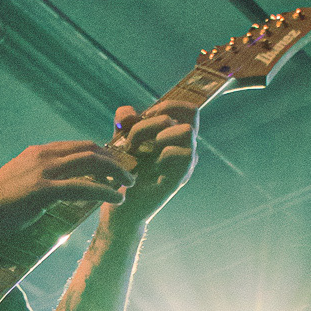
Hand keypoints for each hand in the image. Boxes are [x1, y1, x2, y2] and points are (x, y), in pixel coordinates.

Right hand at [0, 139, 130, 237]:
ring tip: (129, 185)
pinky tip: (116, 199)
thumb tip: (56, 192)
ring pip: (90, 162)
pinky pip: (82, 187)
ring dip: (115, 172)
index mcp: (38, 153)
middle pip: (89, 148)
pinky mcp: (42, 191)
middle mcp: (43, 156)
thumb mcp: (20, 185)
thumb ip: (40, 182)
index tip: (115, 166)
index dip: (101, 153)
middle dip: (114, 159)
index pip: (77, 146)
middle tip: (128, 173)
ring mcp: (43, 171)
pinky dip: (104, 191)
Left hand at [109, 100, 197, 220]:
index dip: (169, 104)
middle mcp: (185, 147)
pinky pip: (184, 154)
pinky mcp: (181, 178)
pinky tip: (145, 166)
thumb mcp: (121, 140)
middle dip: (154, 120)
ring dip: (158, 134)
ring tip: (137, 152)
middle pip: (190, 113)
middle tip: (133, 138)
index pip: (190, 109)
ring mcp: (186, 163)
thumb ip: (126, 122)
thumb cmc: (125, 172)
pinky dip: (162, 154)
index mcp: (176, 136)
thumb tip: (130, 114)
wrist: (120, 205)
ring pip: (186, 130)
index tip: (146, 115)